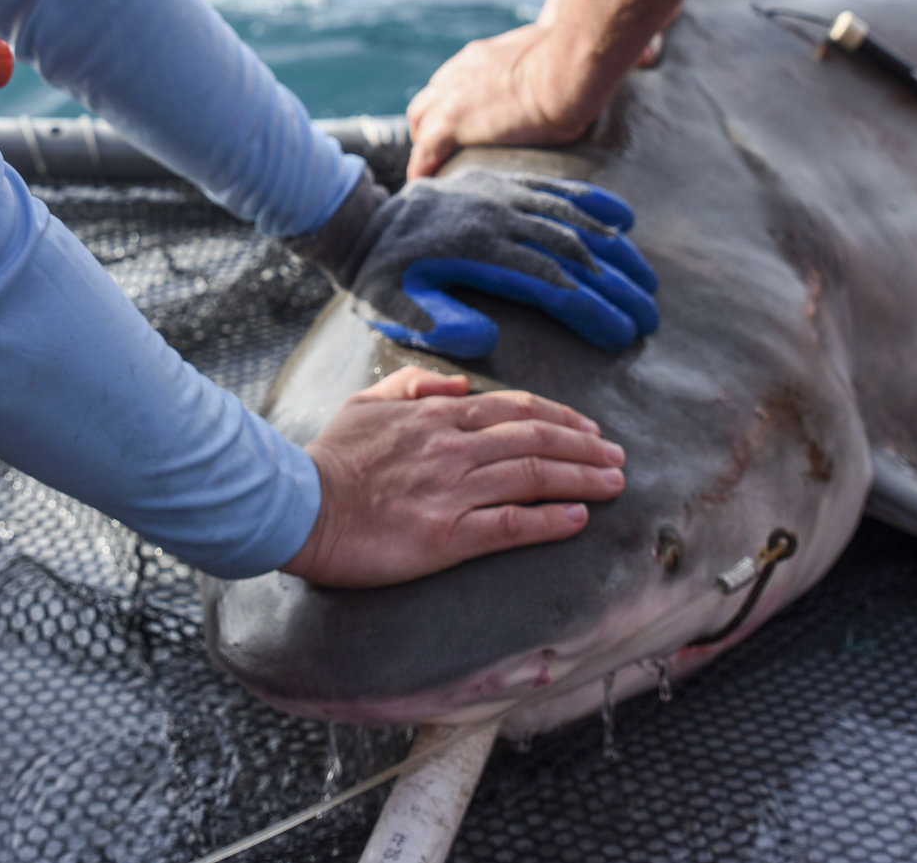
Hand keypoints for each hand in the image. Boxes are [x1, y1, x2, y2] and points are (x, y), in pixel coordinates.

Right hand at [282, 368, 626, 587]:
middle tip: (618, 458)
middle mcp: (453, 447)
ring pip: (533, 477)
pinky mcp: (446, 536)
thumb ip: (413, 383)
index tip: (590, 429)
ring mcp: (452, 491)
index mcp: (437, 414)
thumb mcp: (366, 403)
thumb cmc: (329, 458)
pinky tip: (578, 521)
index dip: (561, 418)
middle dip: (586, 447)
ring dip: (582, 479)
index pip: (516, 410)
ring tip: (614, 484)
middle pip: (537, 439)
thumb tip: (458, 381)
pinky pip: (509, 525)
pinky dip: (549, 521)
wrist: (297, 505)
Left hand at [337, 171, 657, 359]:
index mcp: (478, 252)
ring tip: (649, 283)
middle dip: (618, 287)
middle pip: (574, 253)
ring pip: (573, 221)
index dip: (593, 310)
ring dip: (616, 251)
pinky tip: (624, 218)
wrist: (360, 222)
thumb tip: (488, 339)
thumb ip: (438, 323)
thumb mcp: (394, 306)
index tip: (624, 335)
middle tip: (651, 318)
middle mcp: (498, 218)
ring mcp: (502, 196)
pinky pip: (555, 189)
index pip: (551, 284)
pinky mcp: (500, 183)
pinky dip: (593, 202)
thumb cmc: (380, 276)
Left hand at [406, 20, 604, 180]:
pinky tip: (421, 184)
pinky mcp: (453, 122)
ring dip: (423, 144)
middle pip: (428, 98)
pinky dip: (421, 168)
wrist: (568, 69)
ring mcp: (452, 97)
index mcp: (482, 55)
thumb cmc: (578, 59)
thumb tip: (643, 56)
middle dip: (429, 122)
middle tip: (438, 148)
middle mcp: (459, 71)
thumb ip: (576, 58)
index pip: (454, 79)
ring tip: (428, 171)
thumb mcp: (568, 53)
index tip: (461, 118)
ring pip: (419, 122)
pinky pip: (425, 151)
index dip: (453, 101)